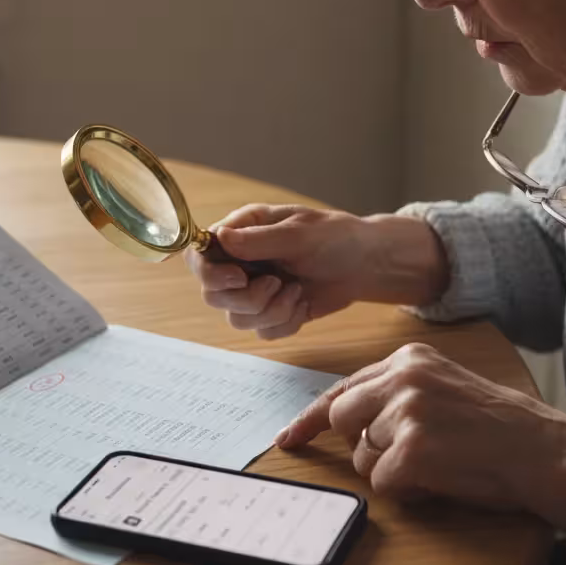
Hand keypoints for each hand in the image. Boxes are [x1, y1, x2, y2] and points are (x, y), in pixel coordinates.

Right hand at [187, 204, 448, 339]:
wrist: (365, 264)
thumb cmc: (335, 237)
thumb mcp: (300, 233)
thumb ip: (259, 240)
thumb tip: (220, 237)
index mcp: (241, 232)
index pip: (200, 255)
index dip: (211, 272)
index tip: (238, 278)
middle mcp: (240, 263)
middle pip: (213, 294)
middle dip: (246, 298)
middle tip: (277, 284)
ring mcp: (253, 290)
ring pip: (236, 318)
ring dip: (270, 311)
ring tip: (297, 292)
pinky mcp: (270, 313)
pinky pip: (262, 331)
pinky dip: (284, 323)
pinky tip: (302, 304)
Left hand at [276, 343, 565, 564]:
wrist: (545, 451)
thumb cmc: (500, 427)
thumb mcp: (446, 389)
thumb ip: (398, 394)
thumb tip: (349, 421)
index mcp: (410, 358)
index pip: (343, 386)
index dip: (311, 418)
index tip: (289, 438)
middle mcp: (403, 377)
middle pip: (342, 418)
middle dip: (364, 446)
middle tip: (403, 459)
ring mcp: (406, 411)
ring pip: (362, 457)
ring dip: (391, 471)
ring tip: (439, 463)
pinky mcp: (411, 449)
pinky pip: (383, 484)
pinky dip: (408, 491)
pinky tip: (443, 479)